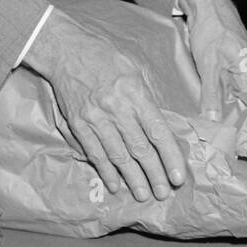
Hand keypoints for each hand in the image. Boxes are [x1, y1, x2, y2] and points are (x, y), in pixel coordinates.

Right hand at [24, 11, 185, 201]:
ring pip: (118, 156)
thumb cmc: (106, 58)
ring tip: (144, 195)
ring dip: (133, 178)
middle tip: (164, 193)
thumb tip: (158, 129)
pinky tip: (115, 184)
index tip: (178, 176)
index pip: (157, 131)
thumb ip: (146, 100)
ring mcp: (96, 119)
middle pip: (140, 149)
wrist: (68, 52)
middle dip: (154, 174)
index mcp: (135, 93)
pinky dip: (106, 171)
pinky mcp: (79, 125)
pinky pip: (95, 153)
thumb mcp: (134, 71)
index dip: (170, 156)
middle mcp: (116, 109)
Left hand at [178, 0, 246, 119]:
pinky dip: (213, 89)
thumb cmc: (210, 26)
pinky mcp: (225, 59)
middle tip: (212, 131)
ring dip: (218, 102)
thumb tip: (214, 120)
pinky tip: (203, 98)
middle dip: (226, 113)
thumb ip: (212, 93)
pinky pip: (222, 80)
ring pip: (229, 90)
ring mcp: (237, 63)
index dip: (238, 120)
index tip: (227, 137)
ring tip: (206, 119)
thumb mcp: (208, 64)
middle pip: (240, 99)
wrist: (203, 0)